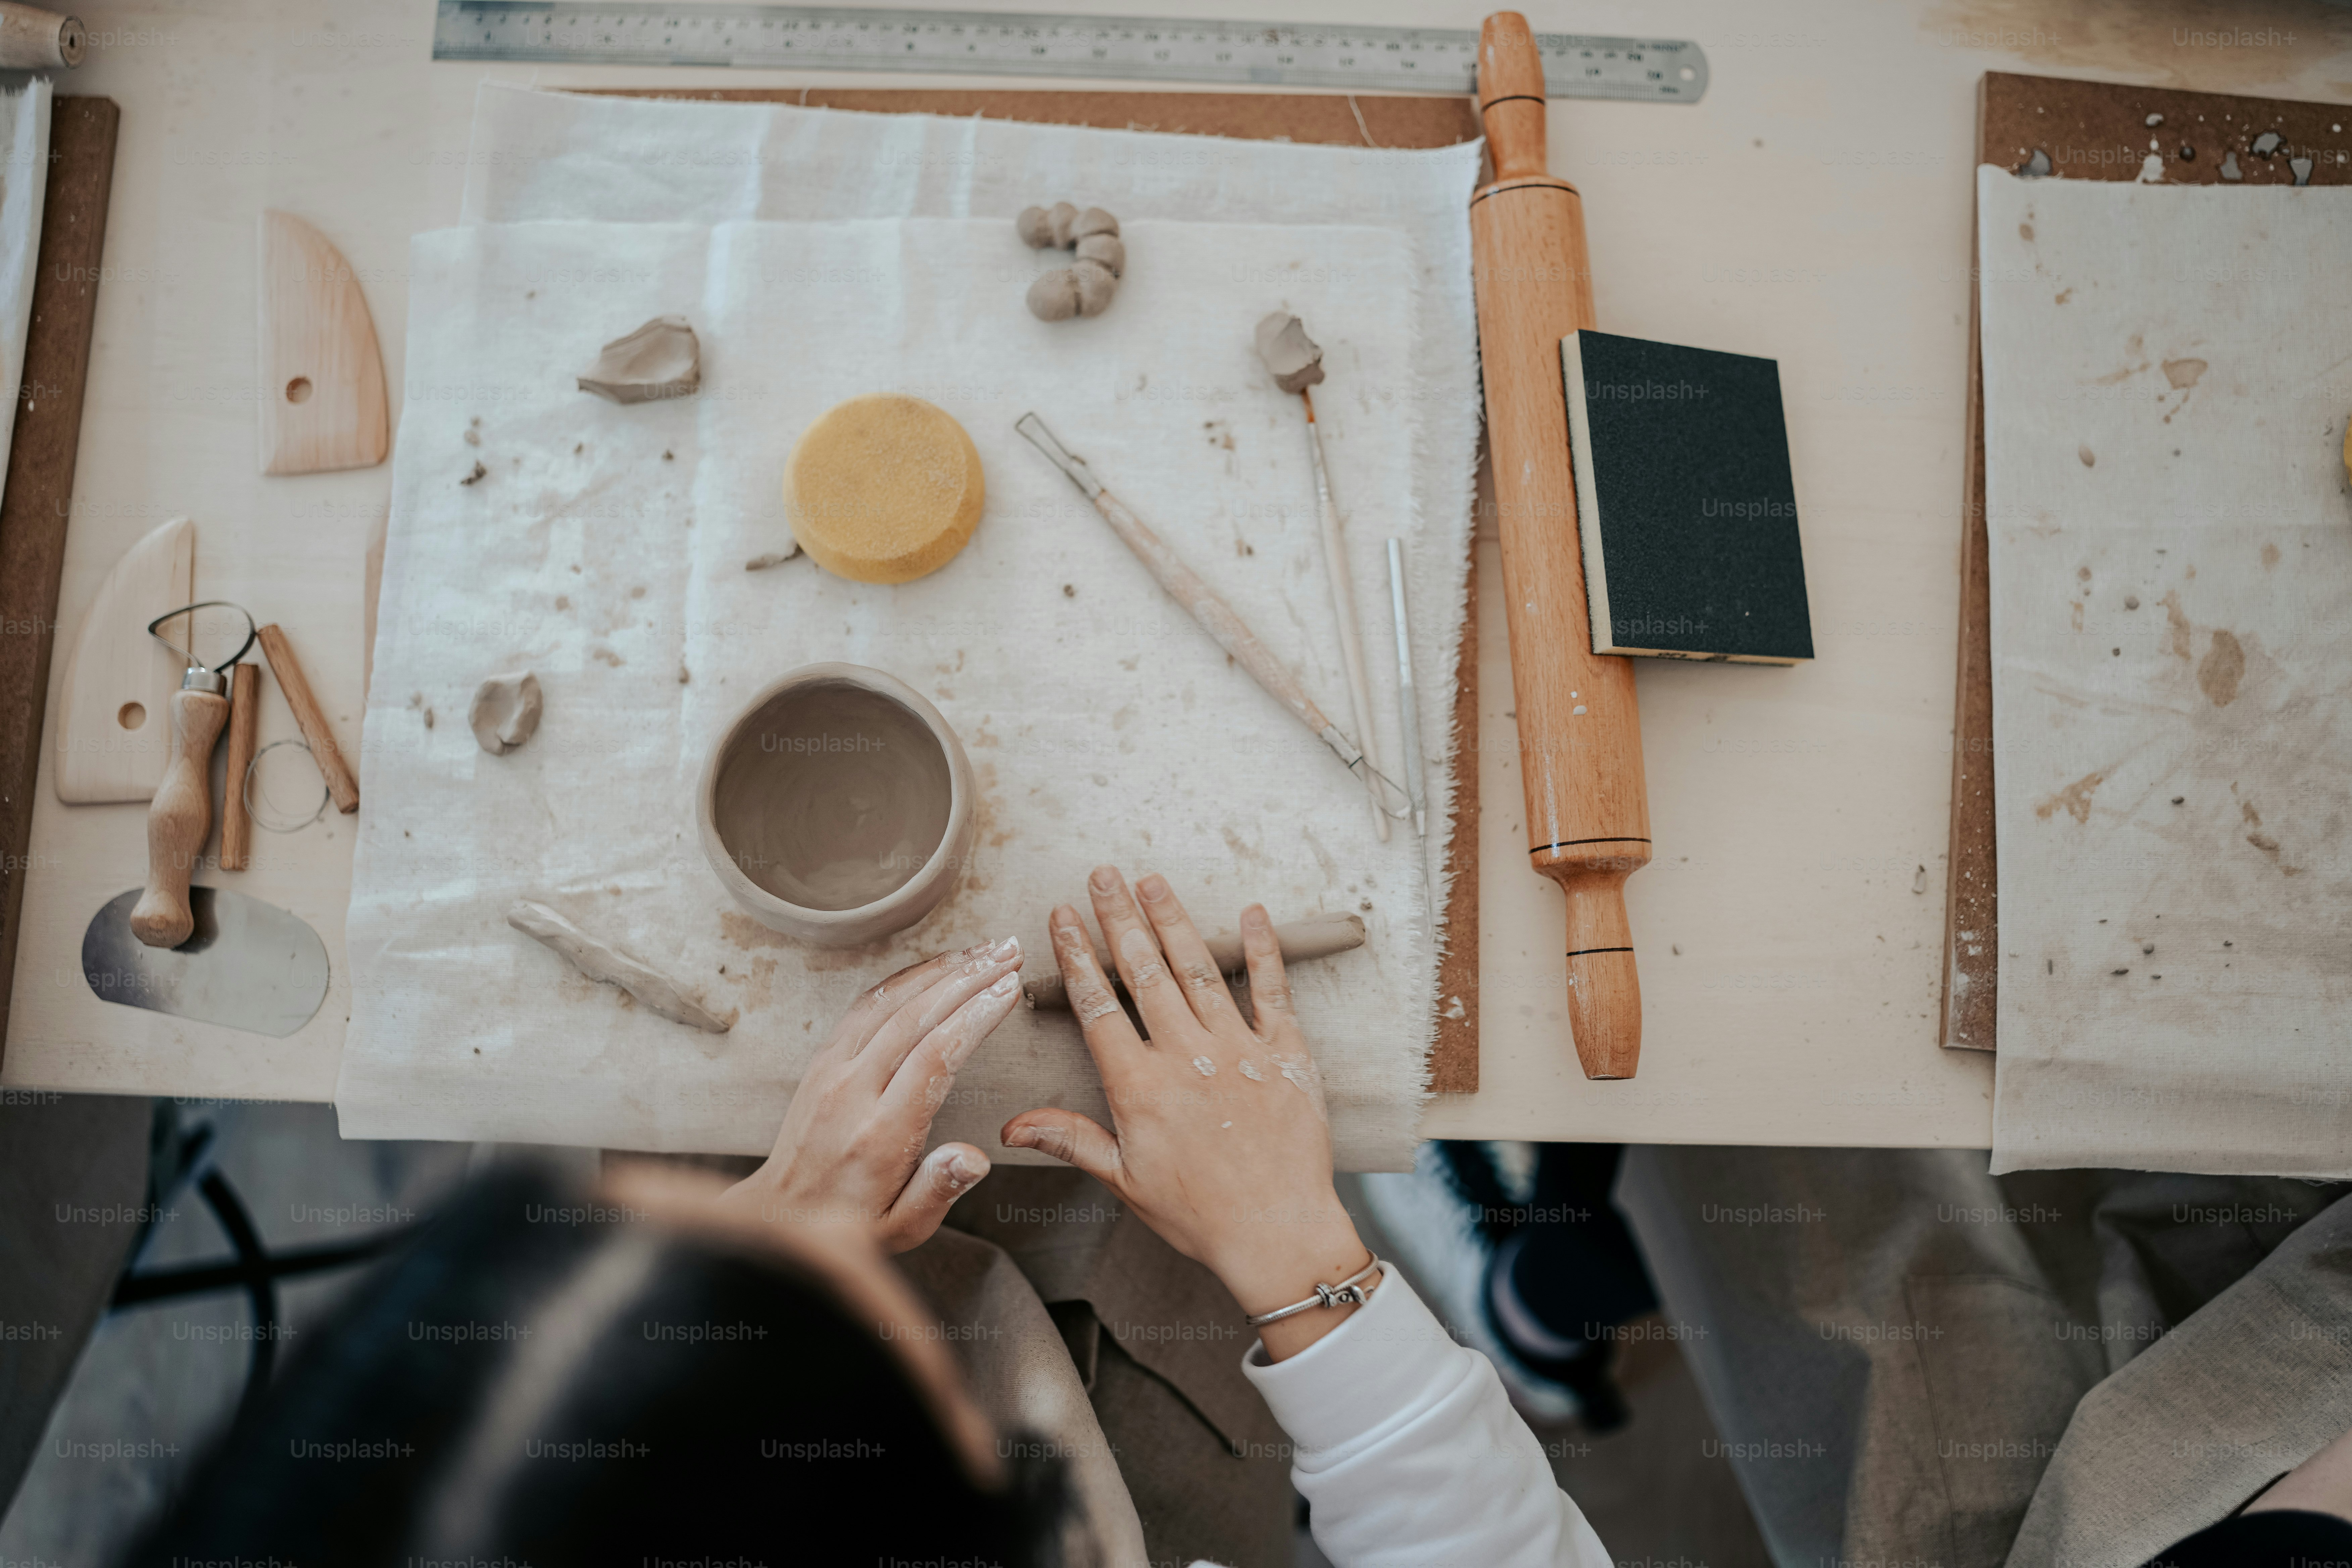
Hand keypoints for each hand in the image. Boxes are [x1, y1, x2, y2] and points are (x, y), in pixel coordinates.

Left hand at [723, 937, 1023, 1252]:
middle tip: (1008, 954)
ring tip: (983, 951)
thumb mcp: (902, 1227)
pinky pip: (865, 1007)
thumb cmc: (850, 1225)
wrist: (778, 1216)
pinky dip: (904, 980)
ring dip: (940, 971)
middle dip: (968, 978)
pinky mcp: (822, 1061)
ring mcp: (831, 1071)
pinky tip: (935, 968)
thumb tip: (976, 1158)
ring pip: (890, 1003)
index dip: (975, 1016)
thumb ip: (938, 1190)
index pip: (935, 1057)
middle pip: (916, 1017)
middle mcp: (851, 1092)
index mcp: (880, 1133)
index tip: (1008, 989)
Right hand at [1003, 867, 1369, 1359]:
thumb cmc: (1200, 1215)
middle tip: (1103, 875)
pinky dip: (1263, 950)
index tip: (1063, 915)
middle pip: (1143, 972)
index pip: (1098, 1005)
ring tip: (1153, 881)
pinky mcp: (1285, 1055)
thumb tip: (1013, 1127)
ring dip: (1173, 921)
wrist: (1278, 1234)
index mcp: (1139, 1087)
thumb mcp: (1125, 1181)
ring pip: (1198, 971)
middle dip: (1119, 918)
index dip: (1077, 956)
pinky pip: (1272, 992)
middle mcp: (1185, 1058)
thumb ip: (1072, 1140)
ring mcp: (1237, 1051)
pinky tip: (1254, 913)